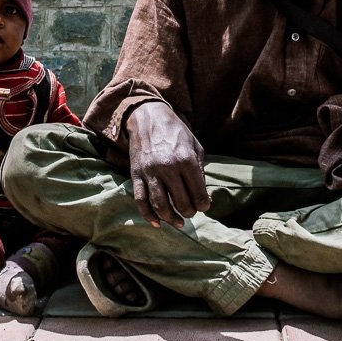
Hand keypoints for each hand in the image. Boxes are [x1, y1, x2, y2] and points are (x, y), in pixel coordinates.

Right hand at [125, 101, 209, 227]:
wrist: (148, 117)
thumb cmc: (176, 132)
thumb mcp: (195, 146)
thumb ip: (200, 171)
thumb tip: (205, 196)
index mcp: (186, 160)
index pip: (198, 194)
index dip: (203, 205)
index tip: (204, 206)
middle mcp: (168, 167)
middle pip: (181, 202)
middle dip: (189, 213)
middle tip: (190, 213)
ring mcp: (150, 172)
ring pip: (160, 205)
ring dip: (171, 218)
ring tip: (178, 222)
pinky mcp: (136, 174)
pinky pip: (141, 201)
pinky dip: (148, 216)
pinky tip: (157, 222)